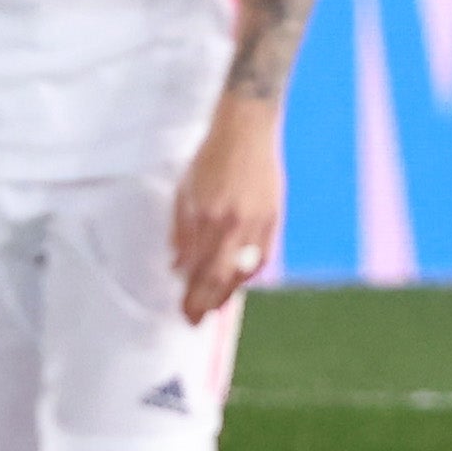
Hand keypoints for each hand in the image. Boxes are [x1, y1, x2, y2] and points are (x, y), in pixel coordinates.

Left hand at [172, 101, 283, 325]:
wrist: (246, 131)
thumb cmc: (210, 159)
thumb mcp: (185, 193)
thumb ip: (180, 232)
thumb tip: (178, 266)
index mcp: (206, 217)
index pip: (198, 269)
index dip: (191, 295)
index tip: (185, 313)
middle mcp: (233, 224)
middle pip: (220, 277)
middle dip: (207, 302)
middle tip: (196, 319)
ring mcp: (257, 222)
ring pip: (244, 270)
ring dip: (229, 292)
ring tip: (217, 306)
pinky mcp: (273, 217)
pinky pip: (262, 255)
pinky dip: (250, 272)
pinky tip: (240, 280)